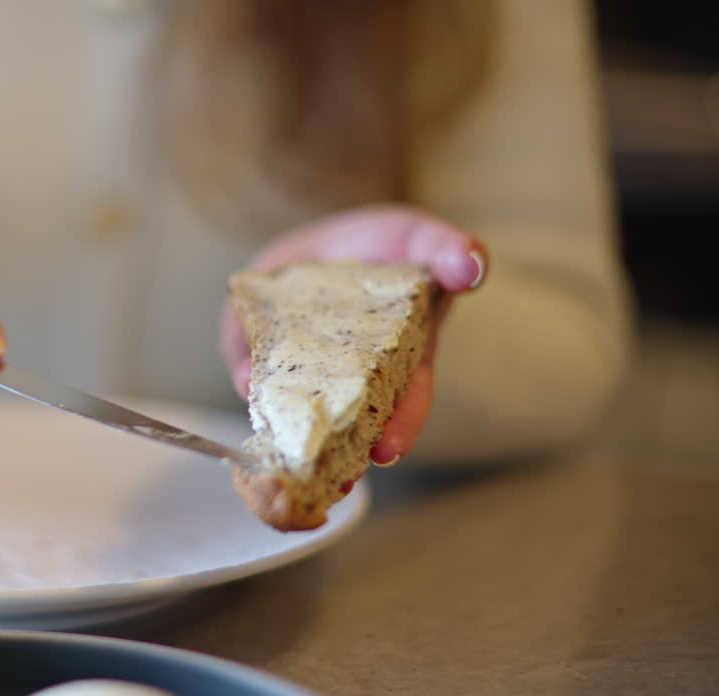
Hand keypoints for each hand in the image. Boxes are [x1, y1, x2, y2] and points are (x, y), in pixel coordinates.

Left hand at [219, 204, 486, 465]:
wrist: (331, 240)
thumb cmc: (384, 245)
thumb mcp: (421, 237)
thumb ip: (448, 249)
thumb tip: (472, 267)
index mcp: (401, 355)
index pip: (407, 399)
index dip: (401, 425)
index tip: (387, 450)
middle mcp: (352, 374)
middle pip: (343, 422)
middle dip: (341, 452)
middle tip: (335, 481)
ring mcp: (303, 363)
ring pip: (296, 409)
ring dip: (290, 434)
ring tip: (285, 463)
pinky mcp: (262, 342)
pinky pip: (254, 363)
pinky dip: (248, 373)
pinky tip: (246, 382)